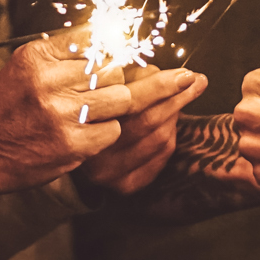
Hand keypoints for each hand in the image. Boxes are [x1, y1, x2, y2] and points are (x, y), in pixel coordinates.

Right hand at [0, 34, 135, 210]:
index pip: (93, 39)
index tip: (101, 61)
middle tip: (92, 93)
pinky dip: (104, 132)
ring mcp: (61, 114)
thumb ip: (63, 54)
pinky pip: (113, 129)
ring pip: (120, 97)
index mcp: (36, 56)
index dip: (102, 52)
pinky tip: (84, 133)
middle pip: (112, 68)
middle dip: (107, 80)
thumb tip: (110, 40)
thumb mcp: (24, 67)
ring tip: (91, 113)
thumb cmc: (3, 109)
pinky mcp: (71, 145)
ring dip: (110, 107)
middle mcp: (49, 81)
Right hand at [75, 65, 207, 197]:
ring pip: (159, 138)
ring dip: (175, 115)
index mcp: (84, 118)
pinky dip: (170, 137)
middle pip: (149, 119)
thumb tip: (167, 73)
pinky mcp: (123, 185)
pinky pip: (160, 158)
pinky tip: (169, 124)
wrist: (64, 143)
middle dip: (178, 97)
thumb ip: (129, 74)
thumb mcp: (102, 82)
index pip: (132, 98)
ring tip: (179, 98)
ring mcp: (108, 172)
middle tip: (196, 81)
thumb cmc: (92, 103)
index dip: (163, 84)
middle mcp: (93, 150)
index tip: (186, 73)